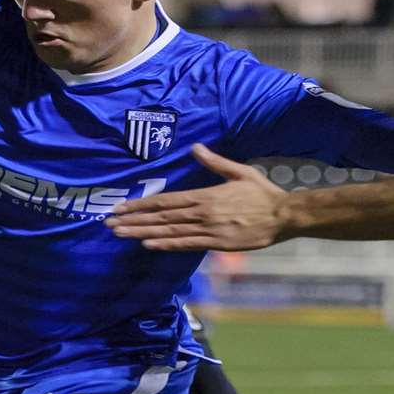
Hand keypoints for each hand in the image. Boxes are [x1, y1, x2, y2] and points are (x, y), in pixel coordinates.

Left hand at [107, 144, 289, 250]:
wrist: (283, 216)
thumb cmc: (262, 193)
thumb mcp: (240, 171)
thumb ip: (215, 162)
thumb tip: (196, 147)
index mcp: (205, 195)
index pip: (165, 200)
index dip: (141, 204)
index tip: (122, 206)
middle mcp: (202, 213)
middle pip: (161, 217)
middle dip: (133, 220)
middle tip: (109, 223)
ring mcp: (208, 230)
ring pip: (168, 232)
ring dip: (142, 233)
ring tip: (121, 234)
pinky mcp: (217, 244)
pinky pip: (186, 245)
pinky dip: (166, 245)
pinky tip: (148, 244)